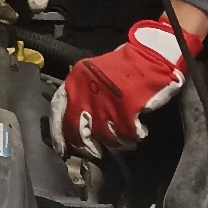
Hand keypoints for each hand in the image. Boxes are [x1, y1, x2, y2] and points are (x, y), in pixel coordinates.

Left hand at [50, 16, 205, 159]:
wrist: (150, 56)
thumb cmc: (123, 65)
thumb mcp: (92, 73)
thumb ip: (80, 94)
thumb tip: (75, 119)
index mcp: (75, 83)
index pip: (57, 111)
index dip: (58, 133)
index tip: (62, 148)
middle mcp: (85, 97)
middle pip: (78, 133)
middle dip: (86, 147)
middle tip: (94, 151)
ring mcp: (105, 107)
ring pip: (104, 138)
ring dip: (113, 143)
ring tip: (121, 139)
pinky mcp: (126, 114)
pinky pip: (125, 137)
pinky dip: (131, 138)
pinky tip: (136, 132)